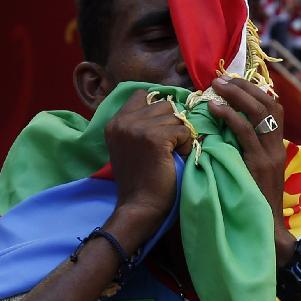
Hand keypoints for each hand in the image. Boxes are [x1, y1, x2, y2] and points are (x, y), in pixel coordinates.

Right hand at [105, 90, 194, 248]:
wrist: (140, 206)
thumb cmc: (140, 179)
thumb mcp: (130, 145)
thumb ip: (140, 123)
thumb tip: (170, 104)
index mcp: (115, 122)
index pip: (142, 95)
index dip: (158, 109)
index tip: (162, 128)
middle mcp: (123, 122)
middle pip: (163, 105)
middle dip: (172, 123)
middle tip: (169, 146)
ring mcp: (137, 128)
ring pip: (176, 117)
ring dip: (180, 134)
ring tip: (172, 153)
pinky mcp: (154, 138)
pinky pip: (183, 131)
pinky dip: (186, 145)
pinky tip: (177, 158)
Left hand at [209, 77, 295, 266]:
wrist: (267, 234)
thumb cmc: (252, 206)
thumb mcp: (252, 174)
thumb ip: (243, 153)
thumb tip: (222, 134)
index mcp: (277, 147)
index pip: (273, 108)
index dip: (255, 91)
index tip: (233, 82)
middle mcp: (277, 147)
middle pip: (268, 103)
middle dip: (244, 86)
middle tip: (220, 78)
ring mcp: (270, 155)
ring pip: (259, 112)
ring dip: (237, 94)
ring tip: (216, 85)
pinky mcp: (260, 165)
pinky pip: (246, 133)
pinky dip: (231, 116)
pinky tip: (215, 108)